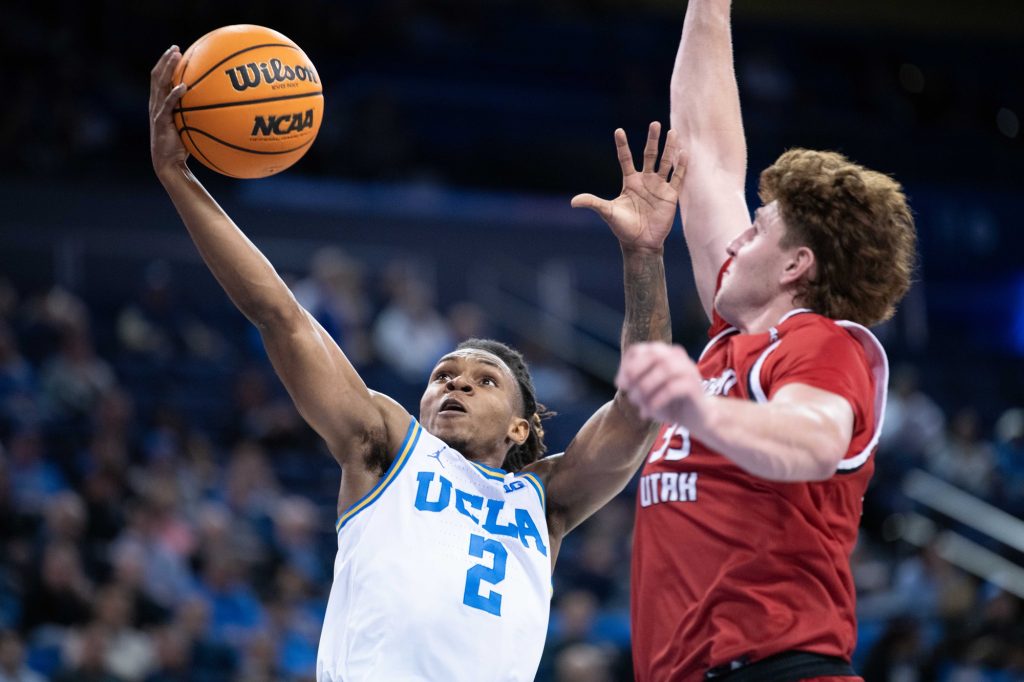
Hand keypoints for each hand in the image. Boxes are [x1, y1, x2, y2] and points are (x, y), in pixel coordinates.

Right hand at [150, 45, 188, 174]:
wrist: (169, 163)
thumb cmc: (181, 146)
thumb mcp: (188, 126)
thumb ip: (194, 114)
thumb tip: (215, 106)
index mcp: (160, 103)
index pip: (160, 78)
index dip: (165, 64)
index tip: (176, 51)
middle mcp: (155, 104)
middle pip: (157, 76)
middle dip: (165, 60)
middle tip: (175, 48)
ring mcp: (157, 112)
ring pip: (159, 85)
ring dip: (167, 69)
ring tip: (175, 57)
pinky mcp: (161, 121)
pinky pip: (168, 105)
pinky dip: (174, 95)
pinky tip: (183, 87)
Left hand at [571, 122, 684, 250]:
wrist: (641, 243)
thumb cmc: (623, 228)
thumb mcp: (608, 212)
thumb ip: (593, 203)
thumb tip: (573, 202)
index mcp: (630, 182)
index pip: (625, 159)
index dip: (622, 145)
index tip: (618, 130)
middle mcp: (645, 180)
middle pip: (649, 155)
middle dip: (653, 140)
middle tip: (655, 124)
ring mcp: (659, 186)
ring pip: (665, 162)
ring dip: (669, 148)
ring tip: (673, 132)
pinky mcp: (670, 195)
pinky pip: (677, 178)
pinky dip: (681, 166)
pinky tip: (684, 154)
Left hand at [616, 342, 704, 424]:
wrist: (696, 418)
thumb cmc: (668, 402)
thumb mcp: (648, 391)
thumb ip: (635, 383)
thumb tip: (621, 381)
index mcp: (664, 354)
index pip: (640, 349)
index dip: (626, 365)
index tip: (620, 384)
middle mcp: (678, 357)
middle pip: (654, 354)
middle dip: (635, 371)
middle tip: (626, 390)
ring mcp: (688, 370)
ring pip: (665, 370)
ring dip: (646, 387)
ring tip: (637, 403)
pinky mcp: (694, 386)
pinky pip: (673, 388)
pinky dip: (657, 400)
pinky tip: (648, 411)